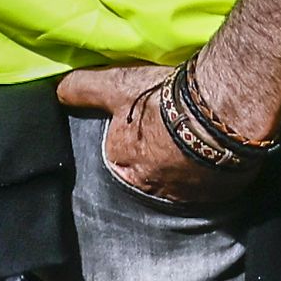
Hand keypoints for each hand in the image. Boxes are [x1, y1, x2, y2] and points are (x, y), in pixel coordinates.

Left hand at [58, 59, 274, 211]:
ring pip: (184, 182)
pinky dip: (216, 171)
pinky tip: (222, 150)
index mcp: (124, 164)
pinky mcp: (221, 194)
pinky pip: (215, 185)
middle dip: (159, 158)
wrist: (220, 113)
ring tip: (201, 140)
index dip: (132, 139)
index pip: (120, 156)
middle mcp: (154, 188)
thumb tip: (58, 90)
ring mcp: (190, 195)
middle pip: (152, 173)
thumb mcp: (116, 86)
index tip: (146, 123)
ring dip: (189, 167)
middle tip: (174, 132)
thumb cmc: (164, 100)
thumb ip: (84, 89)